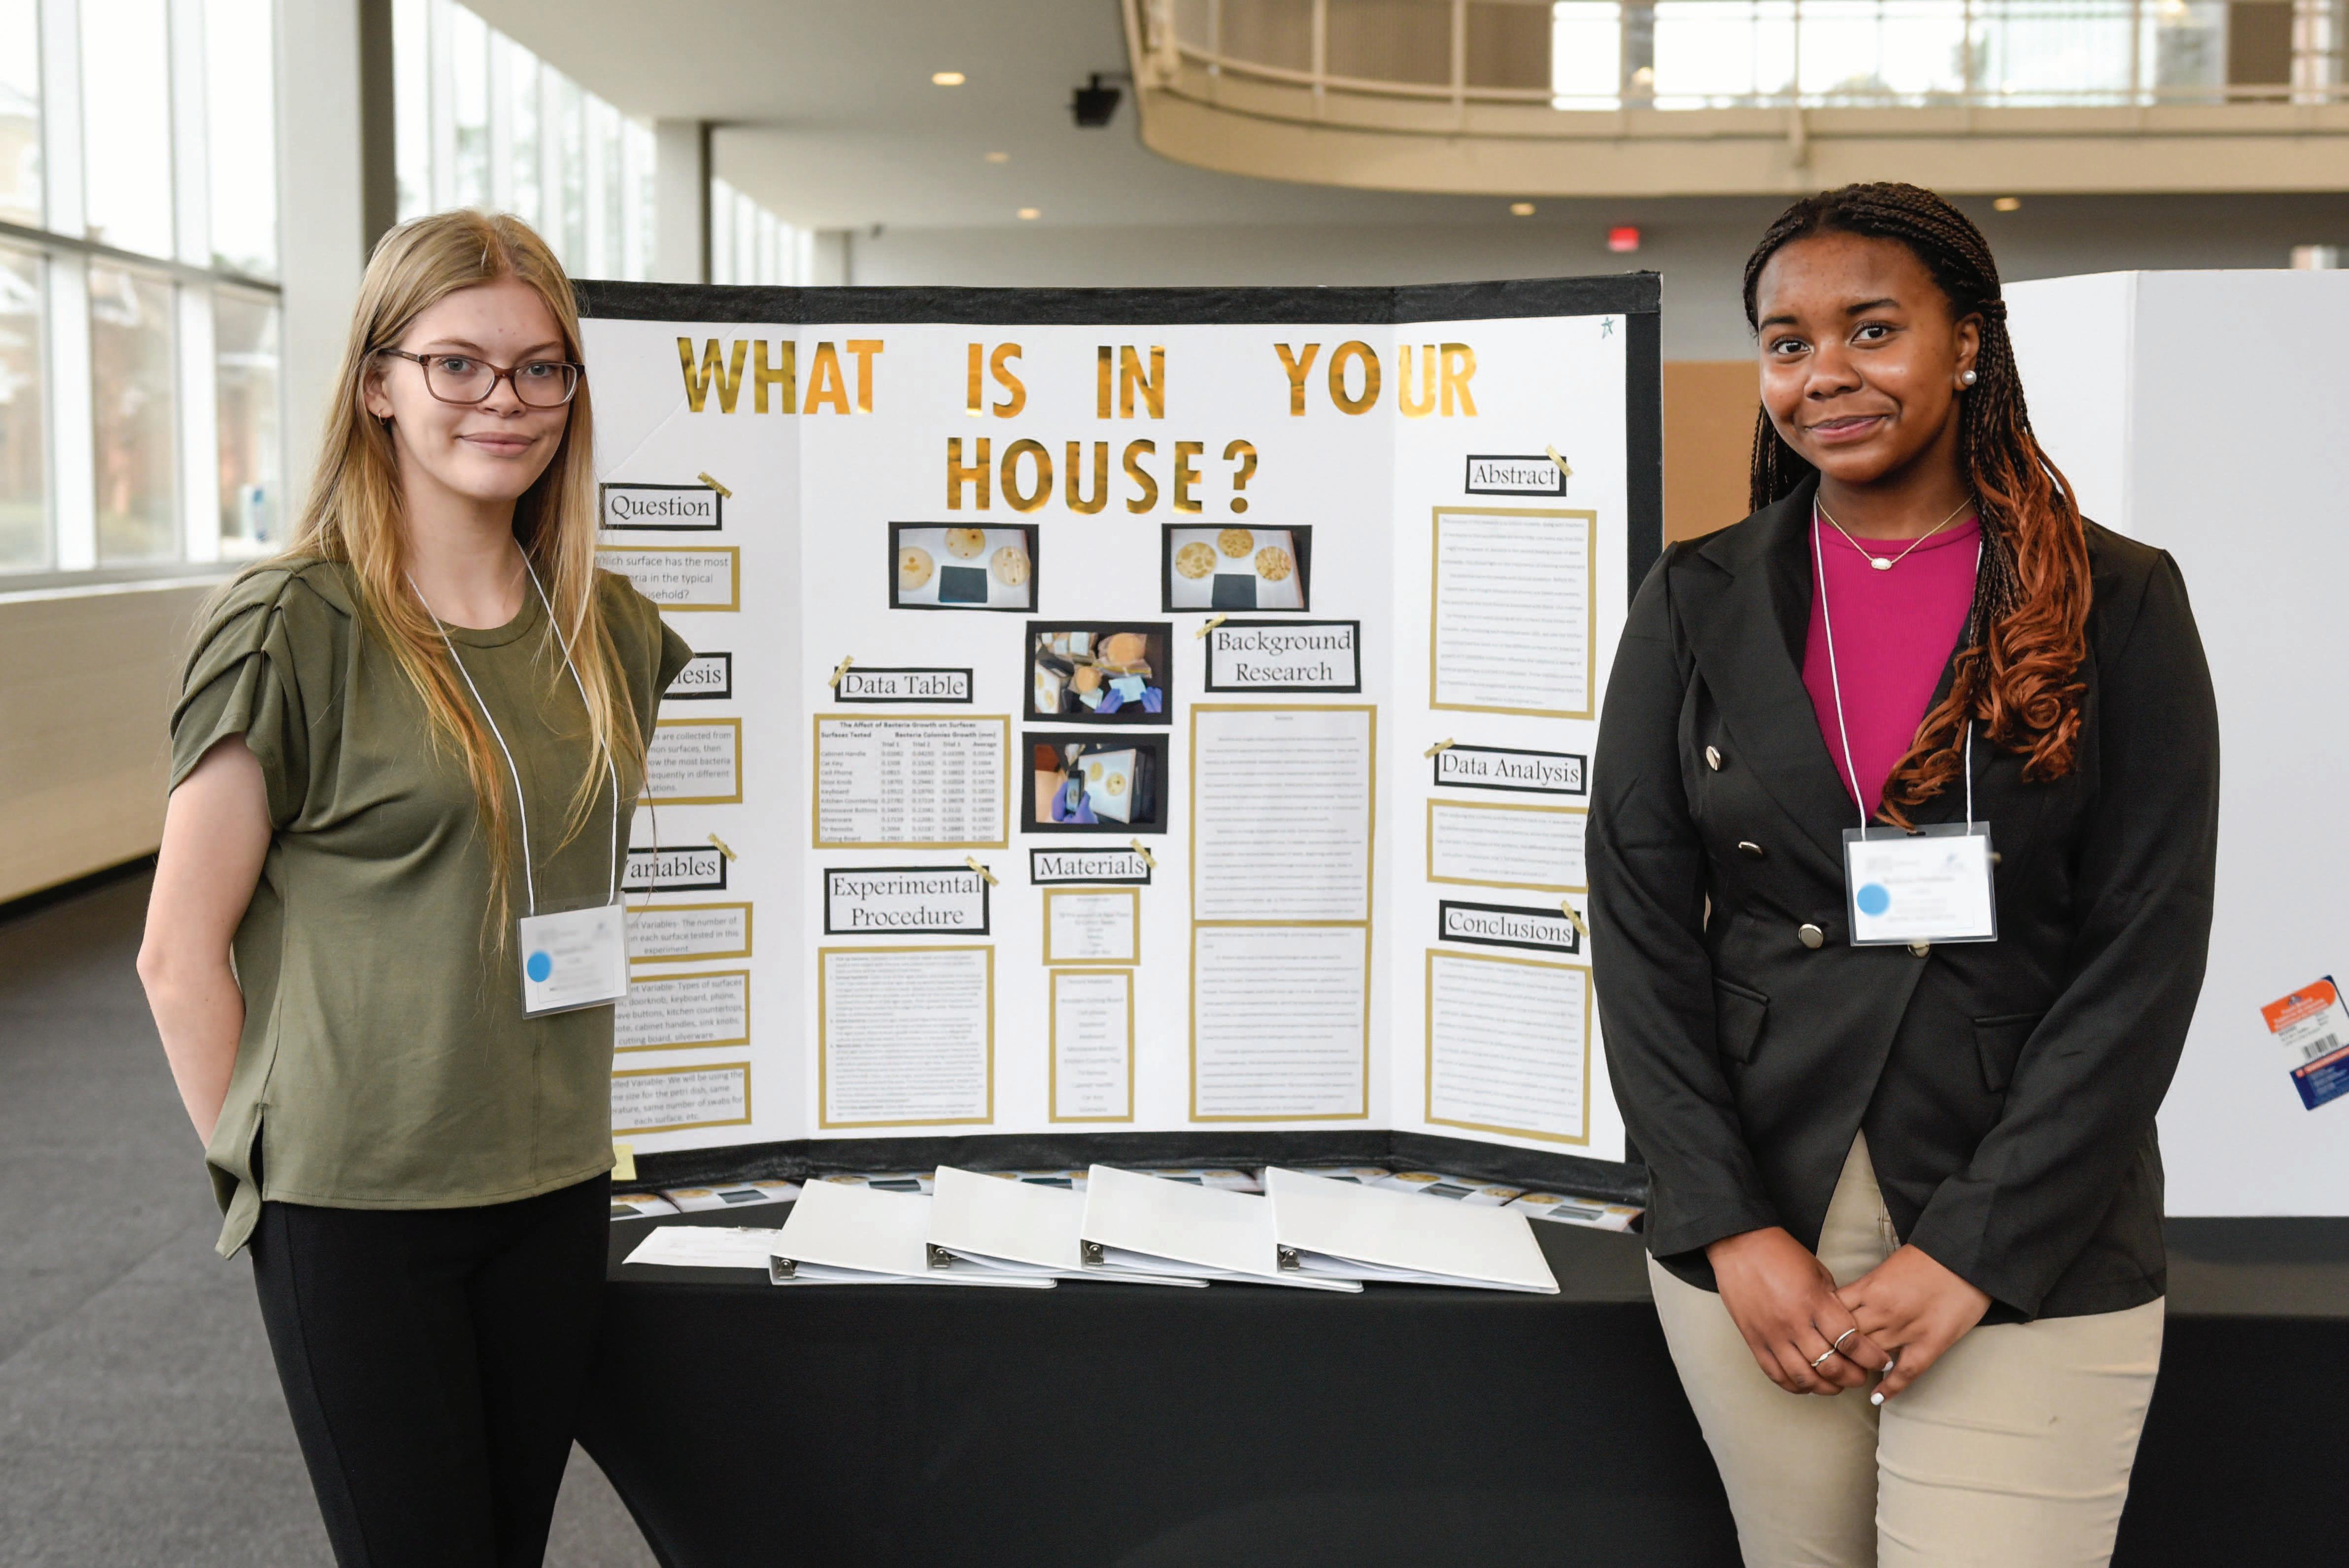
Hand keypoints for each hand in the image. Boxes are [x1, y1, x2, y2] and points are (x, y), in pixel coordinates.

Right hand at [1704, 1227, 1891, 1395]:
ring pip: (1804, 1378)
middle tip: (1861, 1376)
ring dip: (1826, 1388)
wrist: (1740, 1246)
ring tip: (1836, 1384)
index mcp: (1814, 1302)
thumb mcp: (1818, 1272)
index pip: (1850, 1342)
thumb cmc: (1781, 1254)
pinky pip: (1776, 1375)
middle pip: (1830, 1366)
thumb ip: (1834, 1303)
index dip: (1871, 1357)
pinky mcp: (1754, 1341)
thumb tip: (1848, 1330)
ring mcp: (1772, 1335)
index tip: (1881, 1362)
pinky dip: (1796, 1386)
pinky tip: (1808, 1384)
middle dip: (1853, 1377)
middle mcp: (1794, 1323)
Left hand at [1834, 1244, 1992, 1402]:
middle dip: (1834, 1351)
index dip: (1821, 1325)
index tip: (1816, 1335)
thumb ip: (1867, 1287)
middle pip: (1846, 1337)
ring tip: (1847, 1378)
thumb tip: (1847, 1305)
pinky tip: (1877, 1398)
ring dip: (1857, 1367)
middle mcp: (1882, 1310)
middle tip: (1826, 1362)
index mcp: (1870, 1287)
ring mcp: (1906, 1329)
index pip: (1833, 1312)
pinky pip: (1905, 1372)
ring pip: (1870, 1356)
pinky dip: (1890, 1387)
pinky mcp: (1930, 1343)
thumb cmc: (1926, 1258)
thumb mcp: (1887, 1267)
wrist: (1965, 1257)